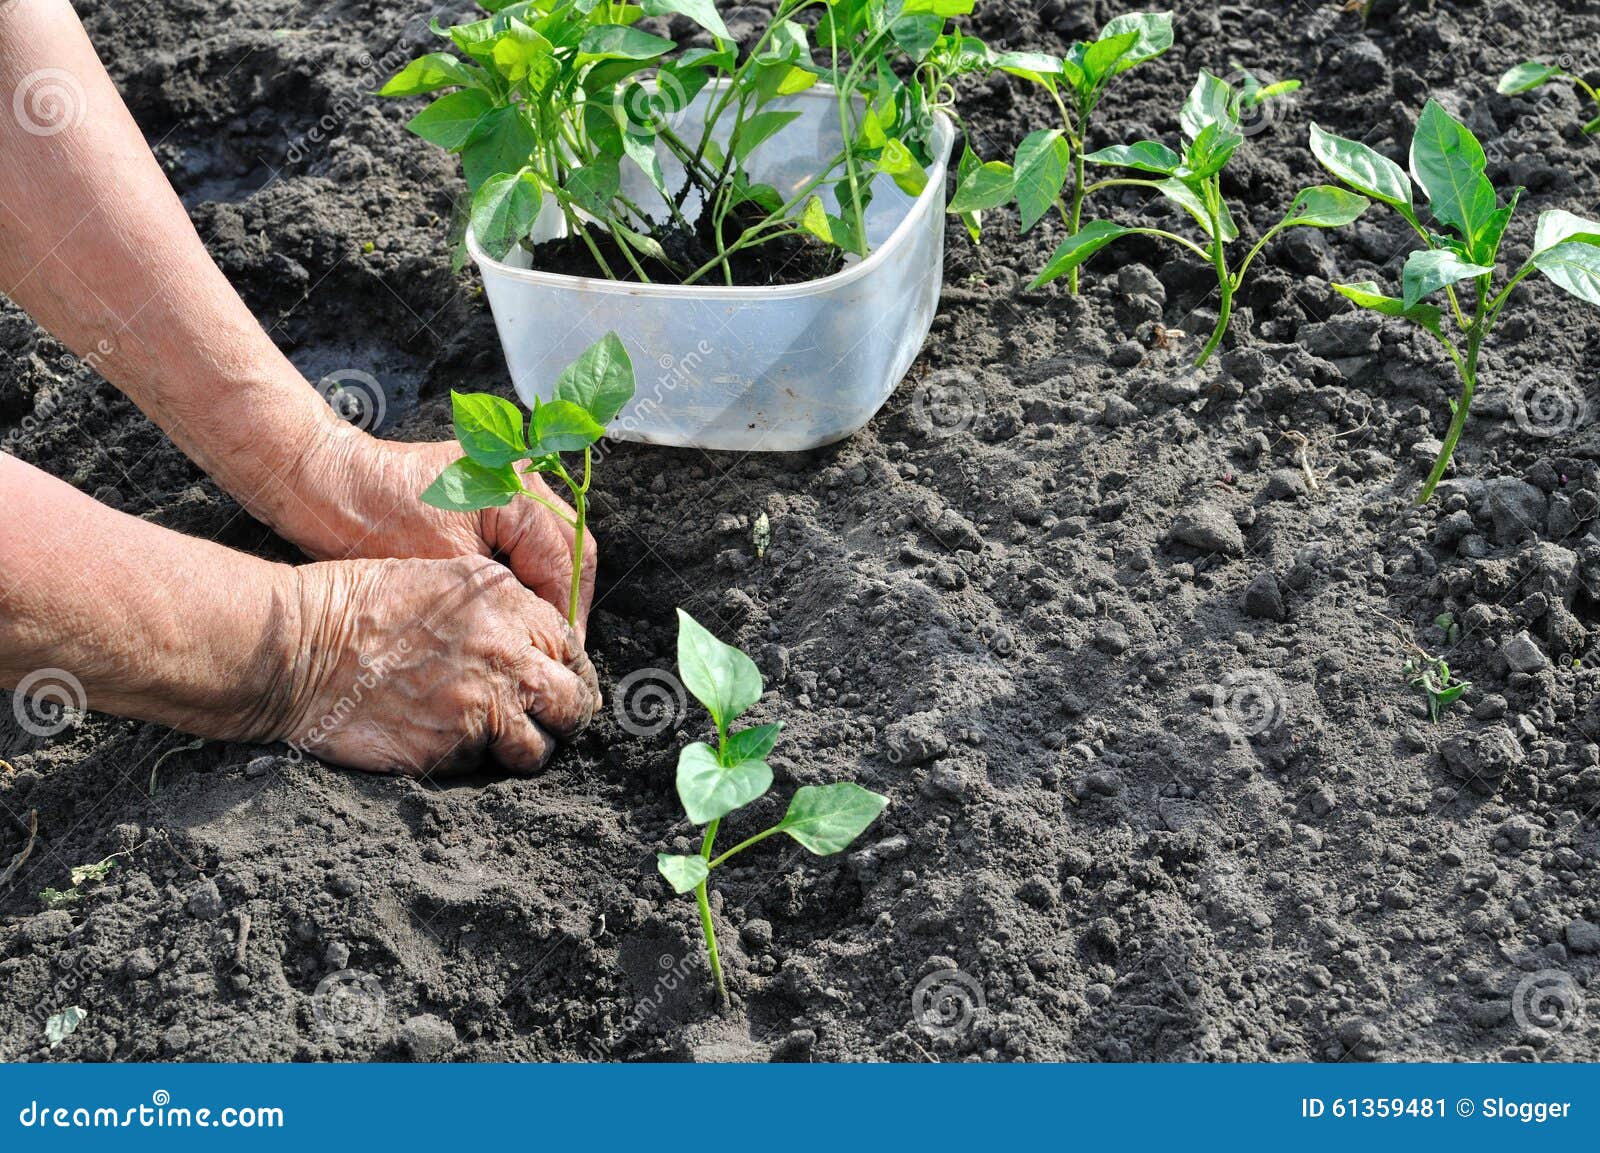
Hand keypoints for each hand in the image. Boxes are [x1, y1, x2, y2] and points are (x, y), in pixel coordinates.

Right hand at [275, 555, 600, 776]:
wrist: (301, 647)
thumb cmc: (364, 606)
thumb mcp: (447, 577)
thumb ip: (507, 608)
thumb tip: (543, 645)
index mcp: (511, 606)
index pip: (573, 650)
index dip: (569, 673)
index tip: (560, 685)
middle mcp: (508, 656)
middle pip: (573, 705)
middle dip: (566, 717)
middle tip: (548, 722)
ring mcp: (484, 708)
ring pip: (538, 749)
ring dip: (526, 749)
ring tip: (500, 740)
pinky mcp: (453, 749)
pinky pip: (487, 767)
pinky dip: (476, 761)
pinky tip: (449, 741)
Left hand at [284, 430, 597, 639]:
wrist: (326, 482)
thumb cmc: (373, 525)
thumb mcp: (446, 574)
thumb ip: (504, 600)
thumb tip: (543, 638)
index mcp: (519, 492)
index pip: (566, 564)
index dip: (567, 616)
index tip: (563, 656)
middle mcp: (524, 475)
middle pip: (572, 547)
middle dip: (567, 601)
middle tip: (560, 648)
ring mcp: (508, 476)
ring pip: (552, 541)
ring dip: (549, 585)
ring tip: (540, 631)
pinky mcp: (489, 486)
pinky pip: (527, 533)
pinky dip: (527, 568)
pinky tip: (514, 603)